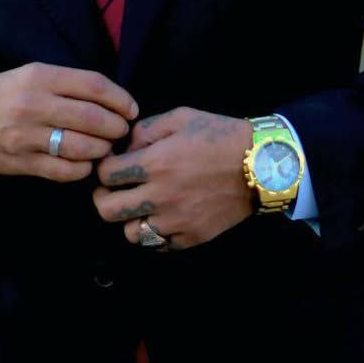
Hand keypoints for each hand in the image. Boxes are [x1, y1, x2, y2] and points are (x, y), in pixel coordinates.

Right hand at [0, 63, 137, 182]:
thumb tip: (112, 101)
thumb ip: (68, 85)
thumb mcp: (32, 74)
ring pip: (83, 147)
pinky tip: (85, 163)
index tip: (131, 108)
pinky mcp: (23, 162)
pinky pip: (65, 170)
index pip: (93, 85)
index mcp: (40, 77)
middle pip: (93, 118)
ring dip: (103, 149)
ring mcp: (28, 136)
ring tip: (106, 147)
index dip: (120, 98)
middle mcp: (35, 105)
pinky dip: (83, 169)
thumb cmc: (3, 93)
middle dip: (117, 127)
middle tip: (122, 130)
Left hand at [92, 107, 254, 248]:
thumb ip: (145, 130)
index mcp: (155, 163)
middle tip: (114, 189)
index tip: (112, 164)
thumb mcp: (181, 117)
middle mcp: (160, 196)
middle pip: (107, 210)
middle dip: (104, 197)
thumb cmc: (219, 135)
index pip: (105, 174)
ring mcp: (175, 221)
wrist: (261, 164)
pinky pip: (158, 245)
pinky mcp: (191, 238)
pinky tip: (161, 217)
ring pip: (129, 233)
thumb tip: (124, 146)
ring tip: (139, 206)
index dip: (103, 167)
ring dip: (129, 218)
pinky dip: (154, 234)